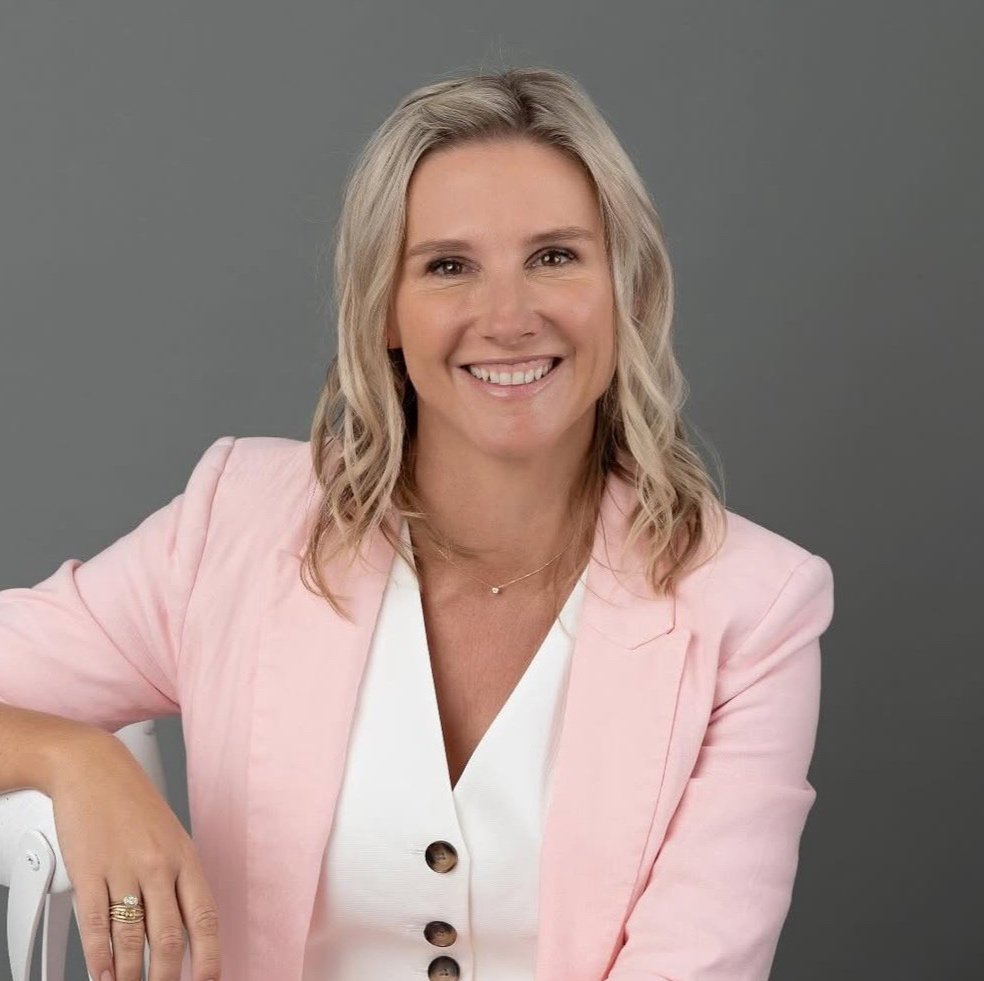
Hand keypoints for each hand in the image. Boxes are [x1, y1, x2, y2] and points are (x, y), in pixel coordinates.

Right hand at [48, 728, 220, 980]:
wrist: (93, 768)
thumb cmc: (132, 802)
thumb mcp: (170, 836)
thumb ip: (176, 880)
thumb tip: (180, 928)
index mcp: (185, 856)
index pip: (204, 917)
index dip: (209, 956)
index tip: (209, 980)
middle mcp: (158, 865)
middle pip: (169, 936)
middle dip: (167, 976)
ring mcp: (123, 869)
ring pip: (132, 938)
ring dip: (131, 974)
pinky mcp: (89, 871)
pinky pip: (96, 924)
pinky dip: (99, 958)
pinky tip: (102, 974)